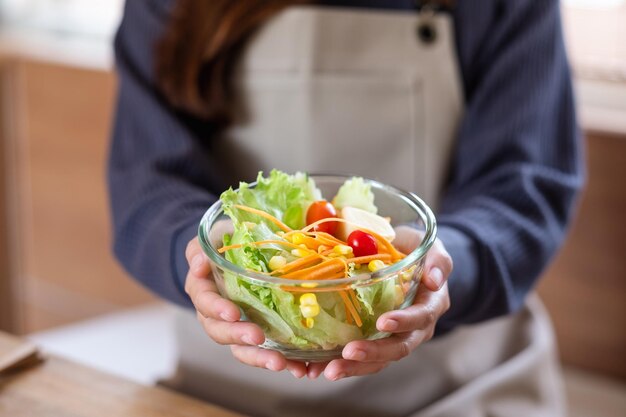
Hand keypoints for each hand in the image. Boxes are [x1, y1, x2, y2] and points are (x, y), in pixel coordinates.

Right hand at [184, 226, 307, 377]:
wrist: (233, 255)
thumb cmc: (220, 246)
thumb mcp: (206, 243)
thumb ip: (199, 252)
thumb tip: (199, 266)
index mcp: (203, 291)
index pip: (205, 303)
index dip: (217, 309)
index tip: (233, 313)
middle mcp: (215, 315)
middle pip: (221, 332)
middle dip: (239, 337)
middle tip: (258, 338)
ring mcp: (236, 327)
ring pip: (242, 348)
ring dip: (260, 358)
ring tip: (279, 363)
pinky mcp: (256, 333)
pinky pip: (265, 351)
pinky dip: (282, 361)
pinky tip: (298, 368)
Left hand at [307, 226, 451, 380]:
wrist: (406, 261)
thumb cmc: (416, 251)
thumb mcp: (432, 249)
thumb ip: (437, 261)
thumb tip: (435, 280)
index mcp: (430, 305)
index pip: (420, 317)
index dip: (403, 322)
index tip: (382, 322)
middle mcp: (415, 328)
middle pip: (398, 348)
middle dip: (373, 353)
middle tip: (348, 353)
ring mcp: (395, 338)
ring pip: (378, 360)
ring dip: (354, 367)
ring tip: (330, 370)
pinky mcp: (376, 341)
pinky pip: (361, 357)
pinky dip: (340, 364)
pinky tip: (317, 368)